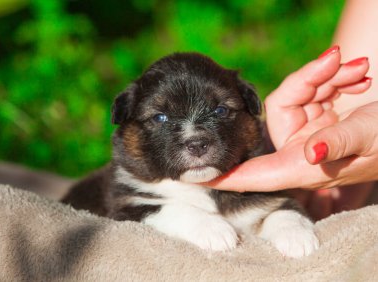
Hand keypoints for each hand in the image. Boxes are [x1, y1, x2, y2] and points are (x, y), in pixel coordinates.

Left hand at [206, 47, 371, 191]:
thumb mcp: (370, 137)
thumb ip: (339, 140)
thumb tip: (311, 152)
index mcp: (302, 165)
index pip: (251, 175)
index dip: (222, 176)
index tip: (191, 176)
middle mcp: (300, 150)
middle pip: (281, 110)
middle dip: (309, 82)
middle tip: (342, 63)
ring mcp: (310, 132)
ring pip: (299, 94)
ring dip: (328, 76)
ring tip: (359, 68)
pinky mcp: (321, 117)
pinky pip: (315, 91)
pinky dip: (335, 78)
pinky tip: (357, 73)